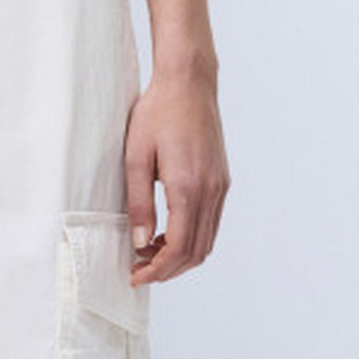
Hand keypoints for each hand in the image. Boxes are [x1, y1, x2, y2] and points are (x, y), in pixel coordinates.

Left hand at [125, 65, 226, 283]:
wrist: (188, 82)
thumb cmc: (157, 113)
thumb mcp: (136, 158)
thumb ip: (138, 204)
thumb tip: (140, 243)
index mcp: (188, 187)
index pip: (179, 248)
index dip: (157, 270)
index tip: (136, 275)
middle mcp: (211, 190)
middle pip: (196, 252)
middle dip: (168, 269)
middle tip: (139, 270)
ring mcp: (220, 186)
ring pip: (207, 241)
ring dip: (180, 256)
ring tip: (149, 254)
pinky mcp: (222, 180)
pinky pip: (211, 222)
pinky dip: (191, 238)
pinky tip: (167, 233)